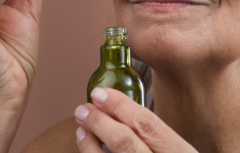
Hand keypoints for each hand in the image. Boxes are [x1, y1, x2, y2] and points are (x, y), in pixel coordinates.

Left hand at [74, 88, 197, 152]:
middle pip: (125, 142)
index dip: (120, 105)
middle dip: (99, 121)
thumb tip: (122, 113)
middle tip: (82, 108)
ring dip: (90, 141)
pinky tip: (86, 147)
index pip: (147, 124)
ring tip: (81, 126)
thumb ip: (158, 141)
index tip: (101, 94)